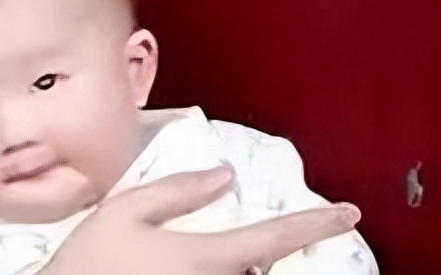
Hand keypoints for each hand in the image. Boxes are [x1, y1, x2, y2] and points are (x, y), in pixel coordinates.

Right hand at [39, 167, 360, 274]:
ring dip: (246, 265)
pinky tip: (191, 263)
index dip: (315, 223)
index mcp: (202, 257)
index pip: (273, 238)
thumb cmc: (89, 261)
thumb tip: (226, 175)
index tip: (350, 212)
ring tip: (210, 249)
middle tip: (244, 232)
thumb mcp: (125, 211)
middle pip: (264, 270)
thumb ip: (178, 190)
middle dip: (269, 251)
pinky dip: (229, 271)